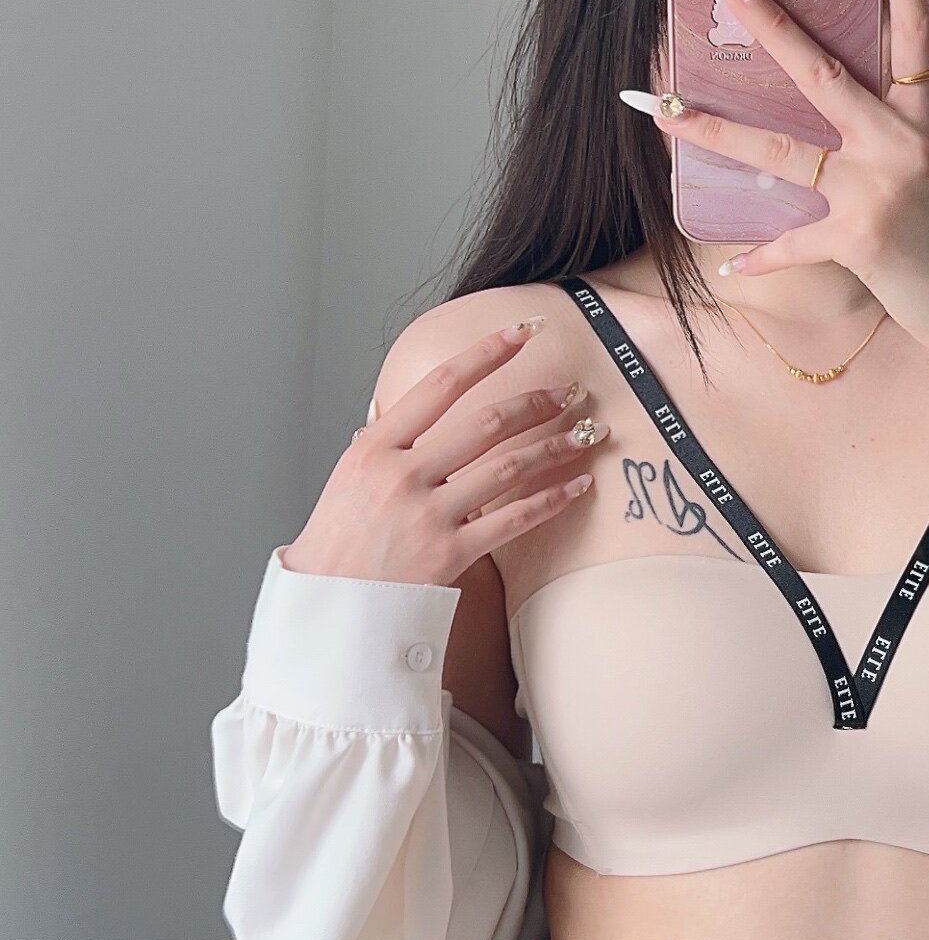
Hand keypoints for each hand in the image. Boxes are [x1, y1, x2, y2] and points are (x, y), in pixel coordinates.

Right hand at [281, 320, 608, 585]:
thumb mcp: (349, 477)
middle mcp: (402, 475)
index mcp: (376, 447)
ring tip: (588, 433)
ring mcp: (427, 515)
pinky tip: (578, 486)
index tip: (522, 331)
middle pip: (487, 423)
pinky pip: (514, 519)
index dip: (487, 352)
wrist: (329, 607)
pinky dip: (552, 499)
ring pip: (509, 467)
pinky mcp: (450, 554)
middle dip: (539, 401)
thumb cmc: (339, 541)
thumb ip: (385, 443)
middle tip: (573, 391)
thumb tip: (406, 408)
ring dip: (557, 446)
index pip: (441, 385)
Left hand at [623, 0, 928, 417]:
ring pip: (781, 149)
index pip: (913, 24)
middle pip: (821, 67)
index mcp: (922, 118)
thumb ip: (884, 132)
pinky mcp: (861, 238)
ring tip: (658, 108)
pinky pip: (792, 242)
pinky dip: (762, 258)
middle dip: (764, 16)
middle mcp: (901, 141)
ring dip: (714, 129)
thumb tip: (822, 106)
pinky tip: (732, 267)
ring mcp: (880, 188)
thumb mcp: (928, 171)